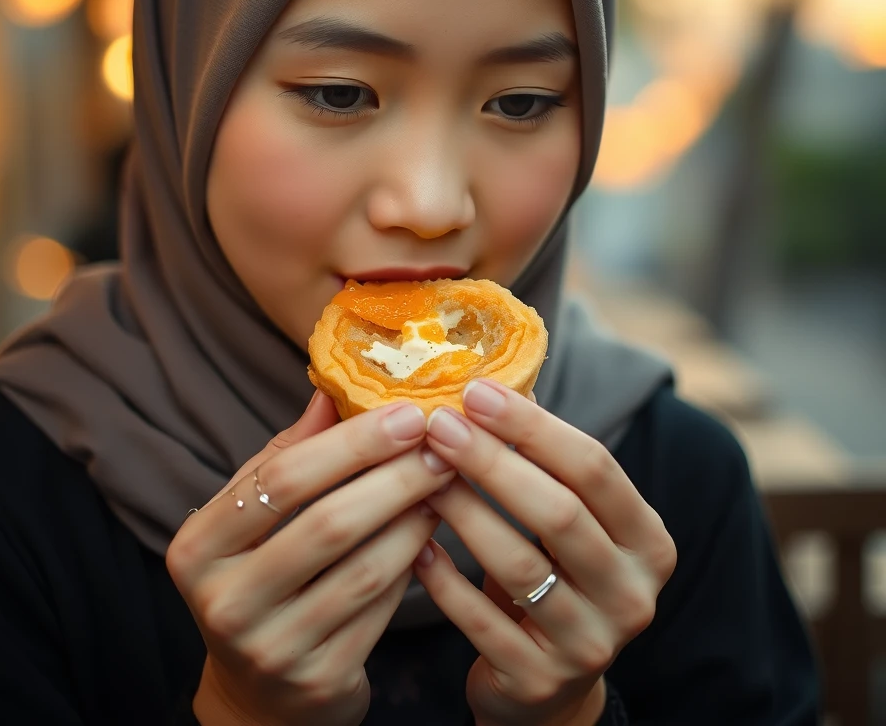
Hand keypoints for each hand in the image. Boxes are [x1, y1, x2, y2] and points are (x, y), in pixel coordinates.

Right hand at [165, 391, 455, 725]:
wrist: (257, 694)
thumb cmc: (257, 578)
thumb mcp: (252, 517)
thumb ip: (289, 453)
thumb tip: (332, 386)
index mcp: (198, 547)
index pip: (282, 479)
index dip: (352, 442)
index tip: (407, 413)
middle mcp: (226, 602)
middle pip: (327, 523)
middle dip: (395, 475)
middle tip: (443, 442)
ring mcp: (272, 649)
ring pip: (364, 569)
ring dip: (414, 517)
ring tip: (445, 480)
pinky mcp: (319, 681)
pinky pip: (381, 610)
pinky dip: (413, 563)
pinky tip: (432, 530)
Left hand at [413, 378, 676, 725]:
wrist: (546, 685)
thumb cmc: (551, 574)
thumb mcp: (564, 518)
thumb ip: (542, 459)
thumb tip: (491, 377)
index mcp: (646, 540)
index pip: (594, 467)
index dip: (533, 427)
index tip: (476, 392)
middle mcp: (632, 594)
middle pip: (559, 513)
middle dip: (492, 462)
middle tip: (439, 426)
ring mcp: (591, 643)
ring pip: (518, 564)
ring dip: (463, 511)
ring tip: (419, 475)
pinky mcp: (540, 681)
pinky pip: (482, 622)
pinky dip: (444, 581)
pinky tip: (415, 546)